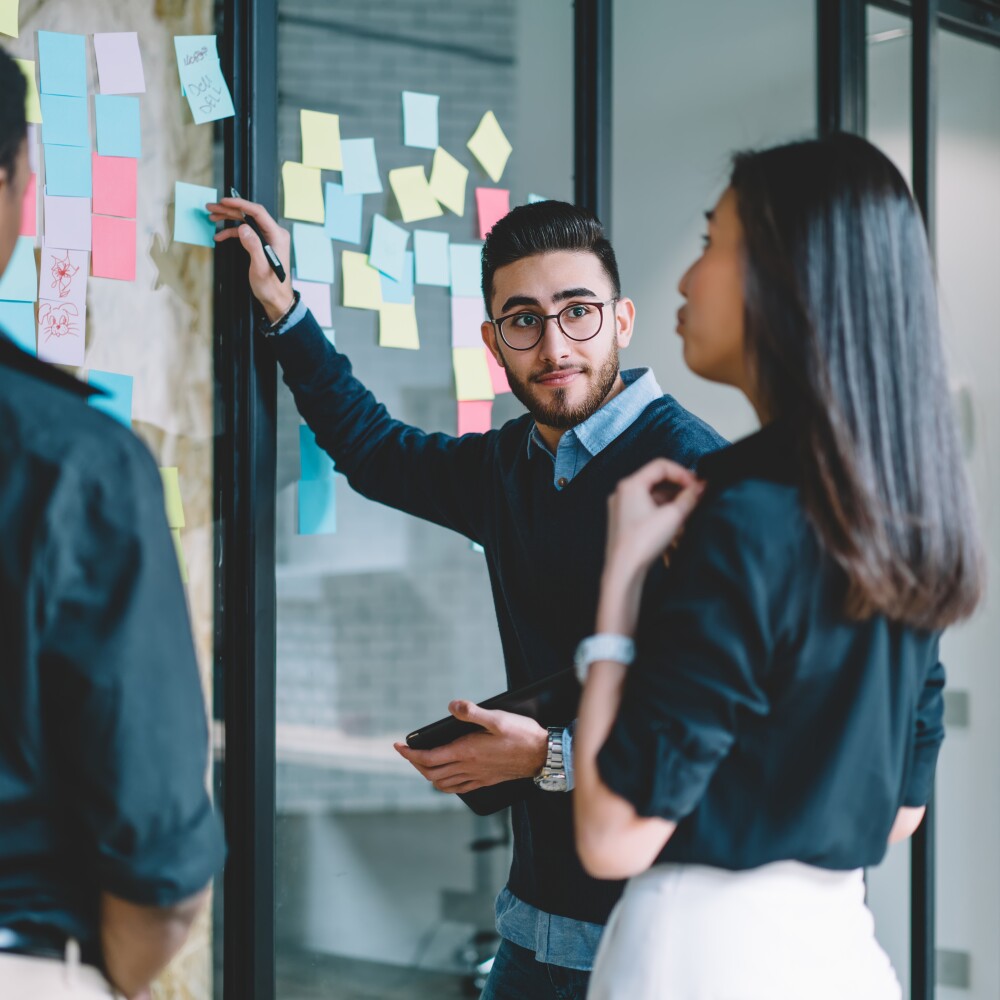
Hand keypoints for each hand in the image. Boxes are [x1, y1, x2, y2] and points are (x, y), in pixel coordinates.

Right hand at [205, 196, 292, 322]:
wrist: (276, 298)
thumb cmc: (271, 286)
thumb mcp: (260, 267)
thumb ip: (253, 246)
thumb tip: (243, 227)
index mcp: (277, 236)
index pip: (258, 212)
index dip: (240, 204)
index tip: (225, 201)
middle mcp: (274, 234)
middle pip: (250, 215)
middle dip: (229, 210)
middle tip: (212, 207)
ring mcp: (267, 238)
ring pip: (246, 222)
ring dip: (228, 218)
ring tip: (212, 216)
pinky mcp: (261, 243)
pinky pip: (245, 233)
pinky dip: (231, 232)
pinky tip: (220, 235)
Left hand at [393, 702, 547, 793]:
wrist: (543, 755)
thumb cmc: (522, 735)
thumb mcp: (497, 717)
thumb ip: (472, 712)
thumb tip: (451, 706)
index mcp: (466, 751)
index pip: (428, 758)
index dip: (410, 753)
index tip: (398, 746)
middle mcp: (468, 767)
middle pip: (431, 772)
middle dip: (415, 763)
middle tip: (407, 752)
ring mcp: (477, 777)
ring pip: (442, 783)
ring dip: (427, 774)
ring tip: (422, 762)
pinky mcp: (486, 781)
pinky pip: (457, 788)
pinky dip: (445, 783)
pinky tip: (447, 776)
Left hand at [605, 458, 704, 575]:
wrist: (624, 569)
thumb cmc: (641, 543)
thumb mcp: (673, 516)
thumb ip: (690, 497)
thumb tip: (701, 487)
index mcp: (630, 484)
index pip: (661, 466)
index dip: (682, 473)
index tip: (697, 485)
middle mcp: (623, 493)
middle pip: (656, 480)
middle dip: (679, 487)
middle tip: (696, 495)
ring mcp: (622, 507)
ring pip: (652, 495)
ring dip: (672, 499)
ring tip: (689, 509)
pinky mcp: (624, 521)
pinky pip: (646, 508)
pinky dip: (662, 510)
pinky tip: (676, 521)